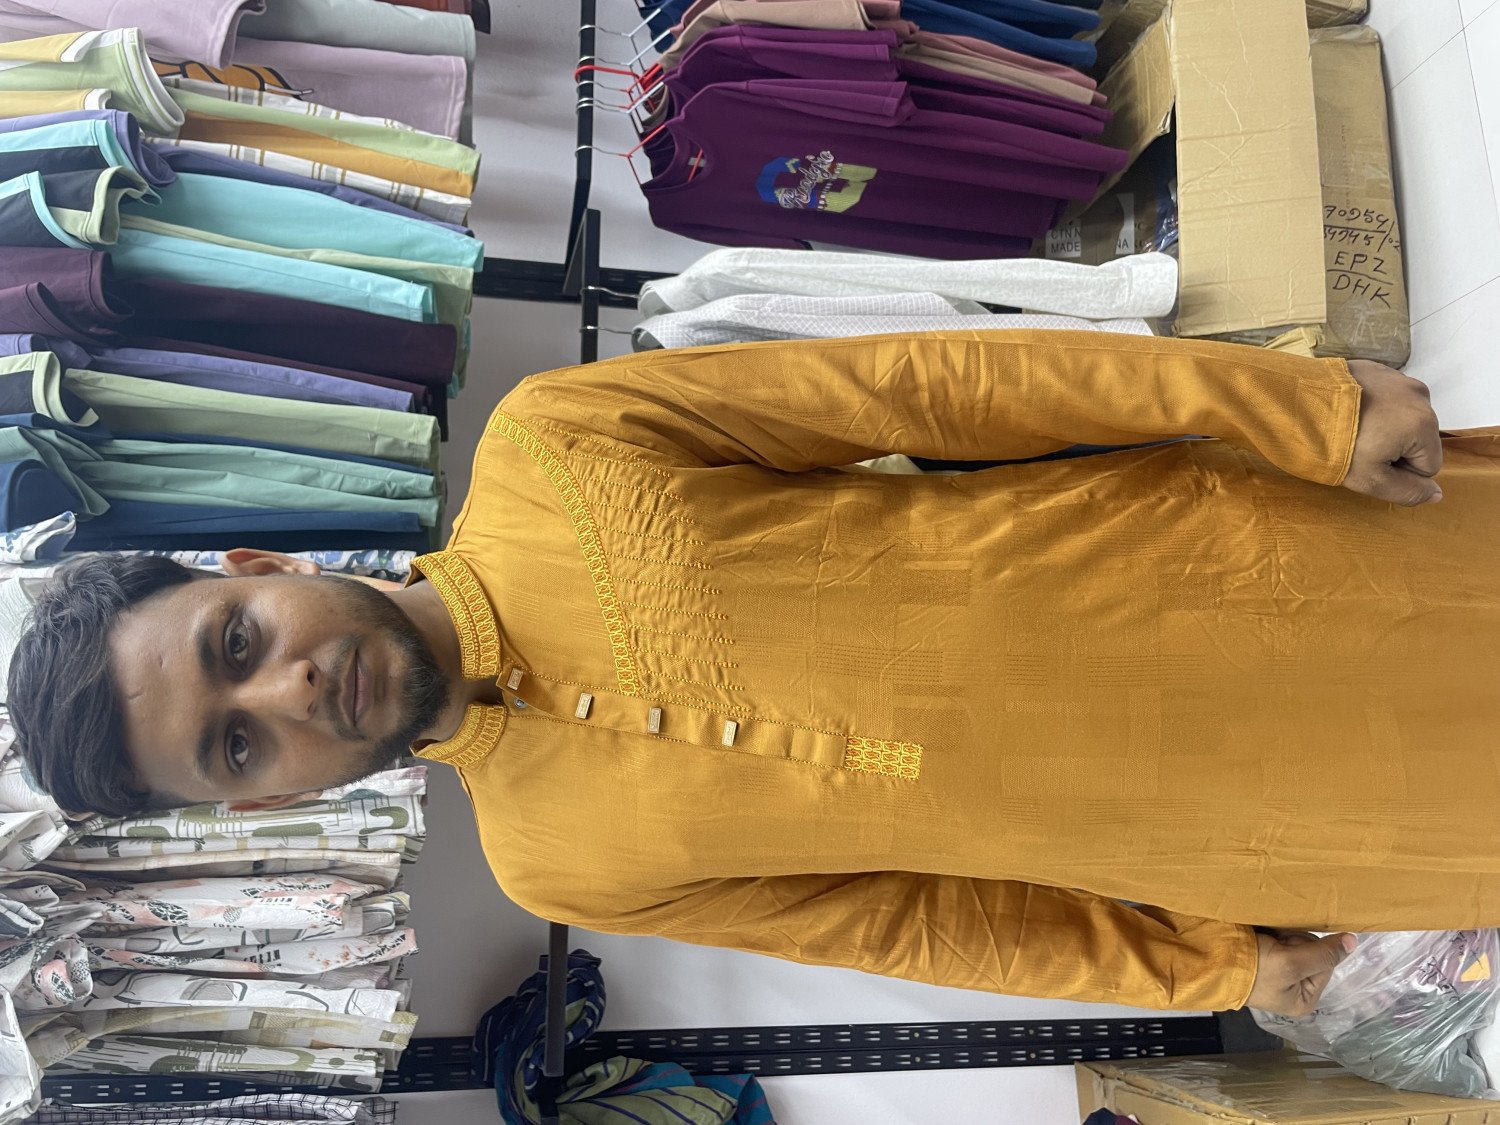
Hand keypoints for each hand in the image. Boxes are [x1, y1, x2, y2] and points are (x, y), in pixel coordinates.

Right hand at [1244, 929, 1356, 1016]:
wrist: (1211, 962)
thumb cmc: (1254, 970)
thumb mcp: (1292, 963)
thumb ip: (1324, 953)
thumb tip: (1354, 941)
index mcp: (1305, 998)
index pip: (1326, 962)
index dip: (1310, 950)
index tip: (1287, 950)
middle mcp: (1296, 986)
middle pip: (1312, 950)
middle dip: (1294, 941)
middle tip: (1274, 943)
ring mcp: (1280, 972)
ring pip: (1297, 941)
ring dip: (1282, 934)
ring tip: (1265, 938)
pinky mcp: (1265, 958)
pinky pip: (1281, 939)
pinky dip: (1273, 932)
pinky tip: (1263, 934)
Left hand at [1342, 360, 1442, 505]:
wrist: (1292, 405)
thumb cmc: (1332, 447)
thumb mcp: (1371, 480)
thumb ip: (1408, 491)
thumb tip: (1437, 494)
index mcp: (1423, 423)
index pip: (1427, 466)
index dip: (1398, 473)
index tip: (1368, 463)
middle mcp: (1419, 395)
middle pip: (1417, 439)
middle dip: (1392, 449)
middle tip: (1357, 448)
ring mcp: (1397, 377)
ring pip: (1401, 418)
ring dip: (1382, 428)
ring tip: (1349, 430)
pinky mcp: (1375, 368)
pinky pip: (1384, 398)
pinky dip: (1370, 408)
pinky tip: (1345, 413)